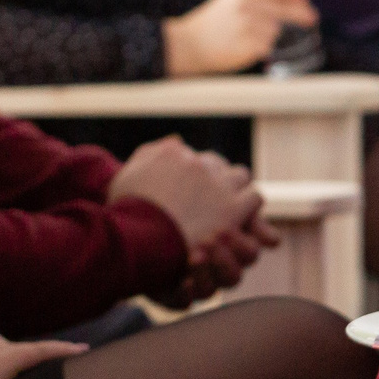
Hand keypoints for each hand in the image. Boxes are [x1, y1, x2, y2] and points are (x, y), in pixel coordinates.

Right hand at [108, 136, 265, 250]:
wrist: (137, 237)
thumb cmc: (125, 212)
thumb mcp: (124, 178)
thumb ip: (147, 156)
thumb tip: (173, 141)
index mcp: (171, 153)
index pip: (188, 155)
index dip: (188, 174)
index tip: (184, 189)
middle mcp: (197, 162)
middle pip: (215, 163)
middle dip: (213, 177)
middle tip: (207, 198)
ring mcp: (217, 184)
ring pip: (239, 176)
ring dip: (233, 189)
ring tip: (226, 206)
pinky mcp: (231, 208)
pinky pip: (254, 198)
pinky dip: (249, 207)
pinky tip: (239, 218)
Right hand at [162, 0, 315, 76]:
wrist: (189, 44)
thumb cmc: (215, 20)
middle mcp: (245, 3)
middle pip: (285, 6)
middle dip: (301, 12)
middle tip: (312, 17)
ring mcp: (248, 24)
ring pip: (275, 28)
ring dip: (268, 32)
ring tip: (245, 34)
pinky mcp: (250, 44)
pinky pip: (267, 44)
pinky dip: (261, 46)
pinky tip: (244, 45)